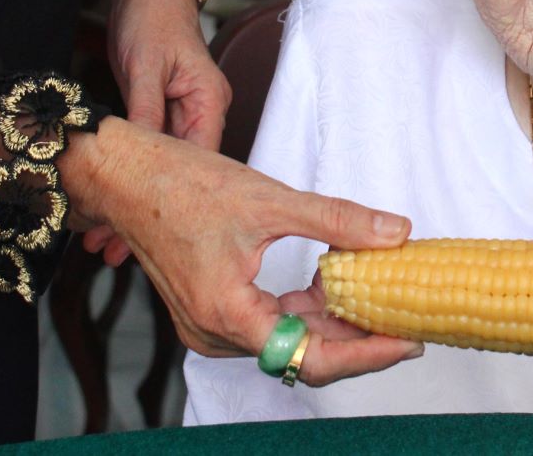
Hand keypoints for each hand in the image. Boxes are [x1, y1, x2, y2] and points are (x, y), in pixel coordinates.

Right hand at [63, 118, 421, 385]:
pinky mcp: (211, 308)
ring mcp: (210, 323)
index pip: (310, 358)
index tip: (405, 342)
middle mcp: (215, 332)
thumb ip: (337, 220)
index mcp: (228, 315)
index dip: (364, 354)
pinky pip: (269, 320)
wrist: (125, 174)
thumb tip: (395, 232)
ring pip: (287, 337)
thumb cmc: (182, 184)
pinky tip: (336, 283)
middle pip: (301, 353)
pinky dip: (304, 306)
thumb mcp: (271, 199)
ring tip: (381, 300)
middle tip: (408, 322)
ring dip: (331, 321)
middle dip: (356, 338)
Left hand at [86, 0, 232, 263]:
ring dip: (135, 203)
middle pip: (181, 178)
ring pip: (162, 173)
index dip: (174, 205)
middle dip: (149, 215)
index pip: (200, 165)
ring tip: (103, 240)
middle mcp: (201, 114)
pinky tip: (109, 204)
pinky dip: (131, 181)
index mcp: (208, 103)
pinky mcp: (160, 113)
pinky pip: (149, 157)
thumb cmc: (151, 17)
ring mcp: (181, 115)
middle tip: (113, 251)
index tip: (142, 234)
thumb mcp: (144, 66)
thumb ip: (144, 112)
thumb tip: (138, 157)